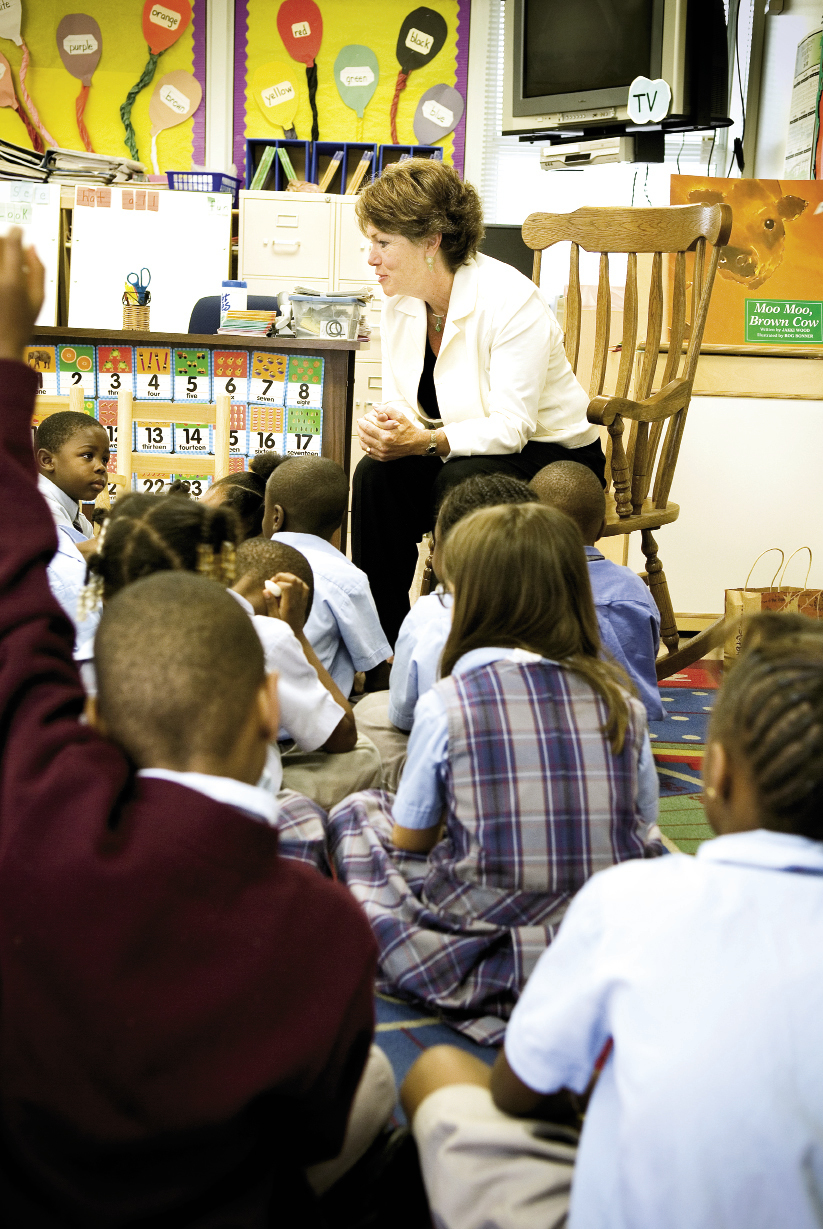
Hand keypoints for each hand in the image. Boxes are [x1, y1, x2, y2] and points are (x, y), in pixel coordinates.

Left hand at [0, 228, 44, 361]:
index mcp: (12, 282)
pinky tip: (3, 276)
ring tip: (4, 263)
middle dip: (4, 241)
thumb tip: (32, 248)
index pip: (12, 243)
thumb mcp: (39, 300)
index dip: (16, 232)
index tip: (19, 231)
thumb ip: (38, 271)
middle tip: (10, 248)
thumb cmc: (19, 326)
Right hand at [263, 571, 309, 635]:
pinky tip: (289, 583)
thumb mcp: (273, 617)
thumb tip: (266, 590)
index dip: (278, 583)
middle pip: (294, 581)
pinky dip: (297, 581)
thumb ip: (270, 603)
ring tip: (280, 580)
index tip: (270, 586)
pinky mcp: (304, 600)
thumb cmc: (283, 626)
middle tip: (273, 580)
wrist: (296, 633)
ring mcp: (302, 600)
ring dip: (289, 577)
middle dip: (283, 576)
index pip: (287, 587)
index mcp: (289, 605)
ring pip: (300, 582)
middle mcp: (297, 601)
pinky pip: (304, 587)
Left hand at [357, 406, 430, 460]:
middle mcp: (383, 446)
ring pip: (364, 445)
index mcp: (386, 436)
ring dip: (361, 437)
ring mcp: (383, 453)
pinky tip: (366, 441)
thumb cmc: (408, 430)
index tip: (361, 419)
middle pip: (364, 436)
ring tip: (361, 431)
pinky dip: (365, 446)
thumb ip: (387, 410)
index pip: (367, 428)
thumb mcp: (400, 416)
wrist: (416, 443)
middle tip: (360, 424)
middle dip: (360, 429)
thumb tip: (375, 407)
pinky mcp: (383, 458)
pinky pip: (369, 453)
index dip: (362, 422)